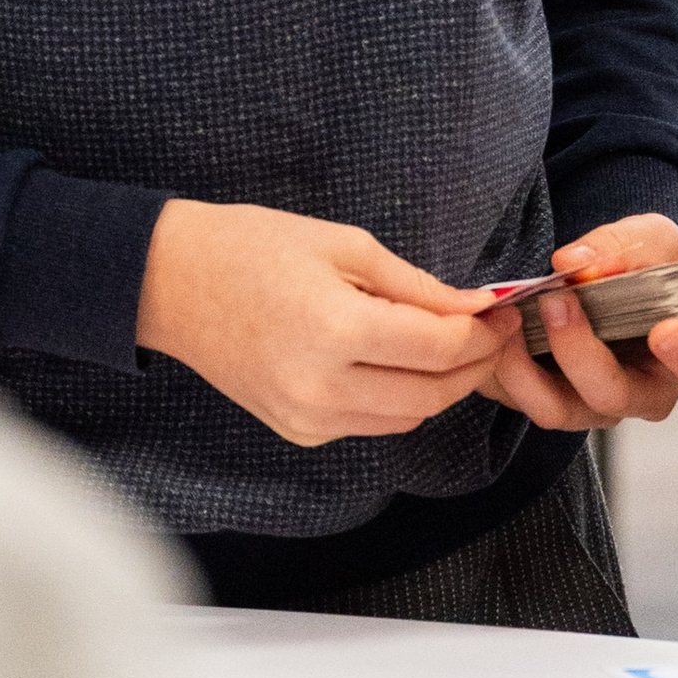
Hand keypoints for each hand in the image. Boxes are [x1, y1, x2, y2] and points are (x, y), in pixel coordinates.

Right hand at [137, 201, 510, 447]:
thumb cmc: (254, 248)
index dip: (485, 332)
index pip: (441, 348)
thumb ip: (416, 286)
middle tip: (492, 330)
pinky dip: (400, 397)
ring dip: (441, 385)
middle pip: (435, 393)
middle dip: (475, 363)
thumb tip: (476, 307)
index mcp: (337, 332)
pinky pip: (372, 422)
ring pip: (409, 416)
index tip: (505, 310)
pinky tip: (399, 361)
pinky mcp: (298, 430)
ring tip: (451, 343)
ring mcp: (308, 418)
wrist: (171, 283)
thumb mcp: (345, 247)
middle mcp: (322, 388)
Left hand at [481, 214, 677, 433]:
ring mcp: (598, 402)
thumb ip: (619, 248)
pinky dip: (502, 373)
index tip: (665, 331)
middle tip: (558, 303)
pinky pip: (523, 400)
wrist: (626, 274)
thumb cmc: (653, 262)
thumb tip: (572, 264)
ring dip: (528, 372)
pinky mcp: (555, 399)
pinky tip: (491, 335)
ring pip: (561, 410)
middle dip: (581, 352)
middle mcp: (646, 391)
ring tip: (509, 324)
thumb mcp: (650, 239)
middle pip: (615, 395)